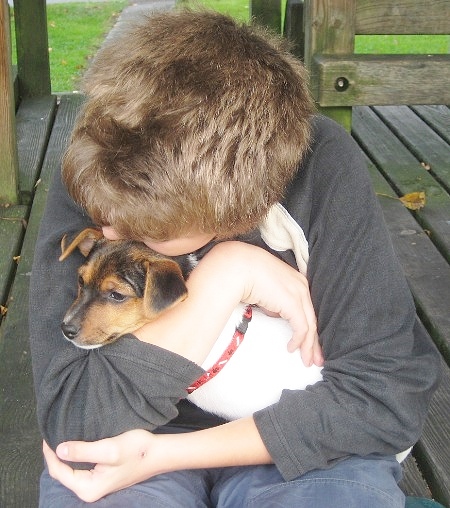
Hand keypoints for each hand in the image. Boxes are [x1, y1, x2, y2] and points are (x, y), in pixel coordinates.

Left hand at [43, 417, 270, 501]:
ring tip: (61, 433)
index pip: (59, 471)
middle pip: (63, 472)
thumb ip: (83, 450)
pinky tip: (77, 439)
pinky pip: (82, 465)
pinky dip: (77, 452)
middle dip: (56, 453)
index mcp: (88, 488)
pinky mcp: (103, 475)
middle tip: (51, 431)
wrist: (159, 452)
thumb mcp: (109, 449)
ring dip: (66, 452)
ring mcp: (97, 483)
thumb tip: (59, 449)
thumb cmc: (136, 450)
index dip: (50, 453)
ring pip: (72, 468)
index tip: (46, 433)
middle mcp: (89, 490)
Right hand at [221, 242, 322, 365]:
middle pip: (312, 318)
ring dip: (308, 345)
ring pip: (310, 325)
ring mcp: (298, 294)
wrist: (239, 267)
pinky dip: (298, 340)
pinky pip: (301, 327)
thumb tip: (276, 313)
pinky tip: (292, 348)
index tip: (310, 342)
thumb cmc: (246, 273)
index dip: (310, 327)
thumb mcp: (266, 288)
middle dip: (315, 341)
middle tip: (316, 358)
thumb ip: (275, 301)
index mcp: (296, 281)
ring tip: (307, 360)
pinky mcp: (292, 303)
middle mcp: (301, 286)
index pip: (308, 308)